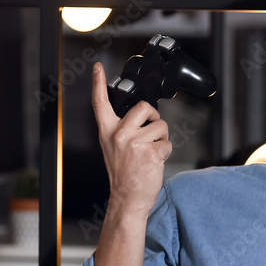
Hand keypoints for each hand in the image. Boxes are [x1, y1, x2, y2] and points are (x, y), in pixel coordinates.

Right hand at [91, 61, 171, 217]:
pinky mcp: (150, 152)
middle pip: (143, 107)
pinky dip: (166, 152)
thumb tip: (142, 117)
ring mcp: (134, 143)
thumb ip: (122, 130)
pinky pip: (167, 143)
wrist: (127, 198)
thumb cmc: (124, 175)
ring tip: (151, 153)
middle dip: (154, 116)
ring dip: (162, 139)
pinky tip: (155, 162)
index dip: (99, 83)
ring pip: (161, 127)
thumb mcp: (113, 148)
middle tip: (152, 129)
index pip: (100, 103)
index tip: (98, 67)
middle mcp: (119, 134)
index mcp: (107, 132)